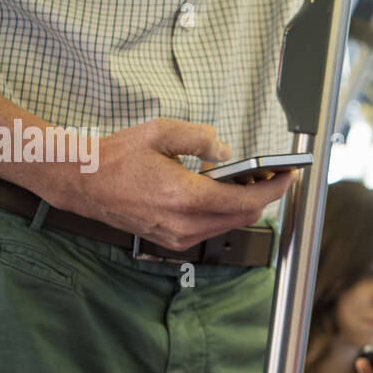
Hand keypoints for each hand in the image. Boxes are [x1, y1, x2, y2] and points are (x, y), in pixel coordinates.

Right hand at [48, 119, 295, 248]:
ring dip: (243, 205)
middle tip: (271, 175)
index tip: (289, 176)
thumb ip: (200, 138)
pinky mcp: (173, 240)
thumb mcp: (161, 132)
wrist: (83, 183)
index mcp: (185, 197)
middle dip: (264, 196)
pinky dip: (223, 212)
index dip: (274, 188)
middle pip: (244, 216)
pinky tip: (220, 192)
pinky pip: (211, 230)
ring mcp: (178, 236)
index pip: (246, 200)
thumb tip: (227, 151)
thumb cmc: (117, 157)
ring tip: (247, 180)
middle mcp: (184, 223)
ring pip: (229, 225)